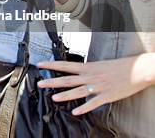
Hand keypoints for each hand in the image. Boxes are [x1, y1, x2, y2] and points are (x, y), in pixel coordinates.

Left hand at [37, 54, 154, 114]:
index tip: (40, 64)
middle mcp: (90, 77)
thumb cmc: (119, 67)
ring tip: (53, 98)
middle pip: (67, 79)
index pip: (65, 65)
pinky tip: (75, 112)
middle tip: (40, 84)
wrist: (137, 70)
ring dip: (64, 95)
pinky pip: (93, 103)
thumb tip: (77, 72)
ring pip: (77, 92)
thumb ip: (87, 70)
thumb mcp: (99, 64)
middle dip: (52, 82)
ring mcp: (97, 87)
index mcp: (88, 67)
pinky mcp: (106, 96)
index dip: (51, 65)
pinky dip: (83, 108)